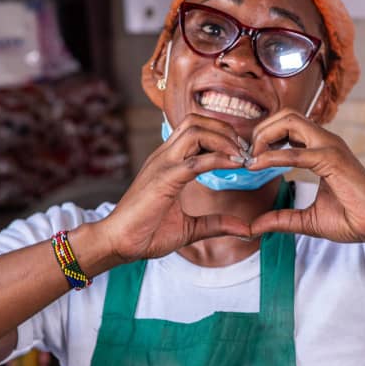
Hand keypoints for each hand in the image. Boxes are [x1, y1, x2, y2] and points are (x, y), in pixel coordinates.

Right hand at [103, 114, 251, 260]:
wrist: (118, 243)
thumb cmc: (147, 234)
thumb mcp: (190, 228)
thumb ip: (217, 224)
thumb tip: (246, 229)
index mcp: (167, 162)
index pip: (195, 129)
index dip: (222, 136)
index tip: (242, 156)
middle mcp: (164, 156)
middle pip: (196, 121)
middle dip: (225, 130)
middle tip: (244, 152)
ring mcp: (162, 164)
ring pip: (195, 130)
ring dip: (224, 139)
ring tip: (240, 156)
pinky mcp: (164, 179)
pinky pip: (196, 160)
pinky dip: (219, 158)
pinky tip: (235, 165)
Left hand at [247, 109, 364, 242]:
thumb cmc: (351, 219)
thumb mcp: (307, 219)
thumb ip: (281, 219)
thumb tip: (254, 227)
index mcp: (321, 148)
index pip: (288, 126)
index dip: (265, 137)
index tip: (250, 160)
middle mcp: (325, 141)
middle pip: (285, 115)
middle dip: (260, 130)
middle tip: (248, 156)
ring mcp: (330, 146)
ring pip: (289, 120)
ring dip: (264, 136)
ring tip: (252, 159)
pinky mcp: (332, 159)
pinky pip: (295, 151)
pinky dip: (272, 156)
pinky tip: (257, 166)